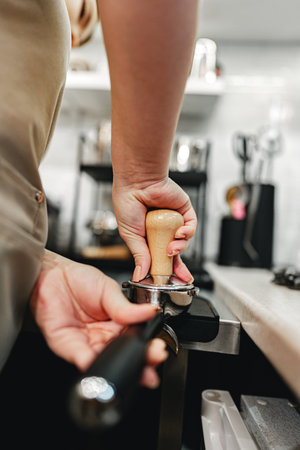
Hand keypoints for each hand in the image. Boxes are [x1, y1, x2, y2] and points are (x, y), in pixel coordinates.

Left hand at [30, 250, 167, 388]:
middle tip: (153, 358)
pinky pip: (84, 359)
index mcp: (118, 323)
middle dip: (141, 361)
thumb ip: (127, 307)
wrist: (52, 275)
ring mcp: (88, 343)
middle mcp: (104, 336)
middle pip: (125, 354)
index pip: (136, 339)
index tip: (159, 348)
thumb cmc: (79, 279)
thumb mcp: (108, 290)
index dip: (148, 346)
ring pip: (107, 361)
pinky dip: (94, 364)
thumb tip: (151, 312)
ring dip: (121, 365)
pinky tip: (105, 362)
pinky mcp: (70, 347)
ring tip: (135, 365)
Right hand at [112, 177, 196, 281]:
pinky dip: (187, 233)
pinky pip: (191, 226)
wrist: (136, 182)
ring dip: (179, 248)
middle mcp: (163, 230)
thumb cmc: (128, 202)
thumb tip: (140, 275)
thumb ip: (139, 255)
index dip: (165, 270)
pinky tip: (179, 234)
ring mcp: (174, 221)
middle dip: (180, 267)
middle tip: (182, 277)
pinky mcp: (184, 211)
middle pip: (176, 253)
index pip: (159, 258)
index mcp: (149, 237)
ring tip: (170, 248)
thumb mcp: (131, 235)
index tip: (167, 281)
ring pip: (184, 241)